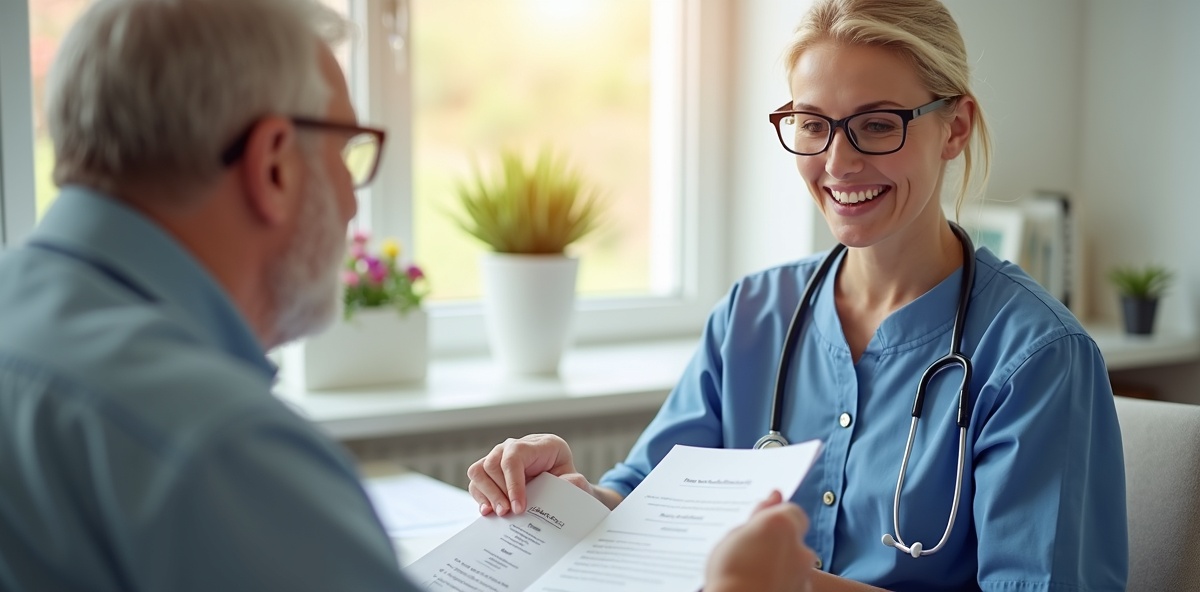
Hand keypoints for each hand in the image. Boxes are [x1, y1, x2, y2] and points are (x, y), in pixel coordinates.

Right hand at [466, 434, 593, 516]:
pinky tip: (490, 512)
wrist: (563, 487)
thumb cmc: (568, 482)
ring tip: (500, 513)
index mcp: (540, 445)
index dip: (513, 482)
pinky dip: (480, 497)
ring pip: (479, 470)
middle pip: (493, 464)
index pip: (515, 456)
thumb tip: (567, 484)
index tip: (519, 507)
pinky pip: (476, 482)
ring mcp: (500, 457)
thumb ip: (576, 483)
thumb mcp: (577, 482)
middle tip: (508, 513)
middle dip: (499, 492)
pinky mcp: (490, 472)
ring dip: (487, 494)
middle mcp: (515, 446)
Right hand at [705, 491, 815, 591]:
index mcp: (781, 524)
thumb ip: (759, 516)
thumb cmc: (729, 573)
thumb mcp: (734, 536)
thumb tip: (774, 496)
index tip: (762, 526)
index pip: (792, 511)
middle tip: (752, 553)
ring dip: (781, 565)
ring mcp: (804, 574)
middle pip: (794, 539)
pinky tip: (762, 585)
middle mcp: (800, 547)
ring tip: (753, 575)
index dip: (777, 518)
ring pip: (795, 562)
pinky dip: (783, 582)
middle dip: (778, 543)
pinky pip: (795, 582)